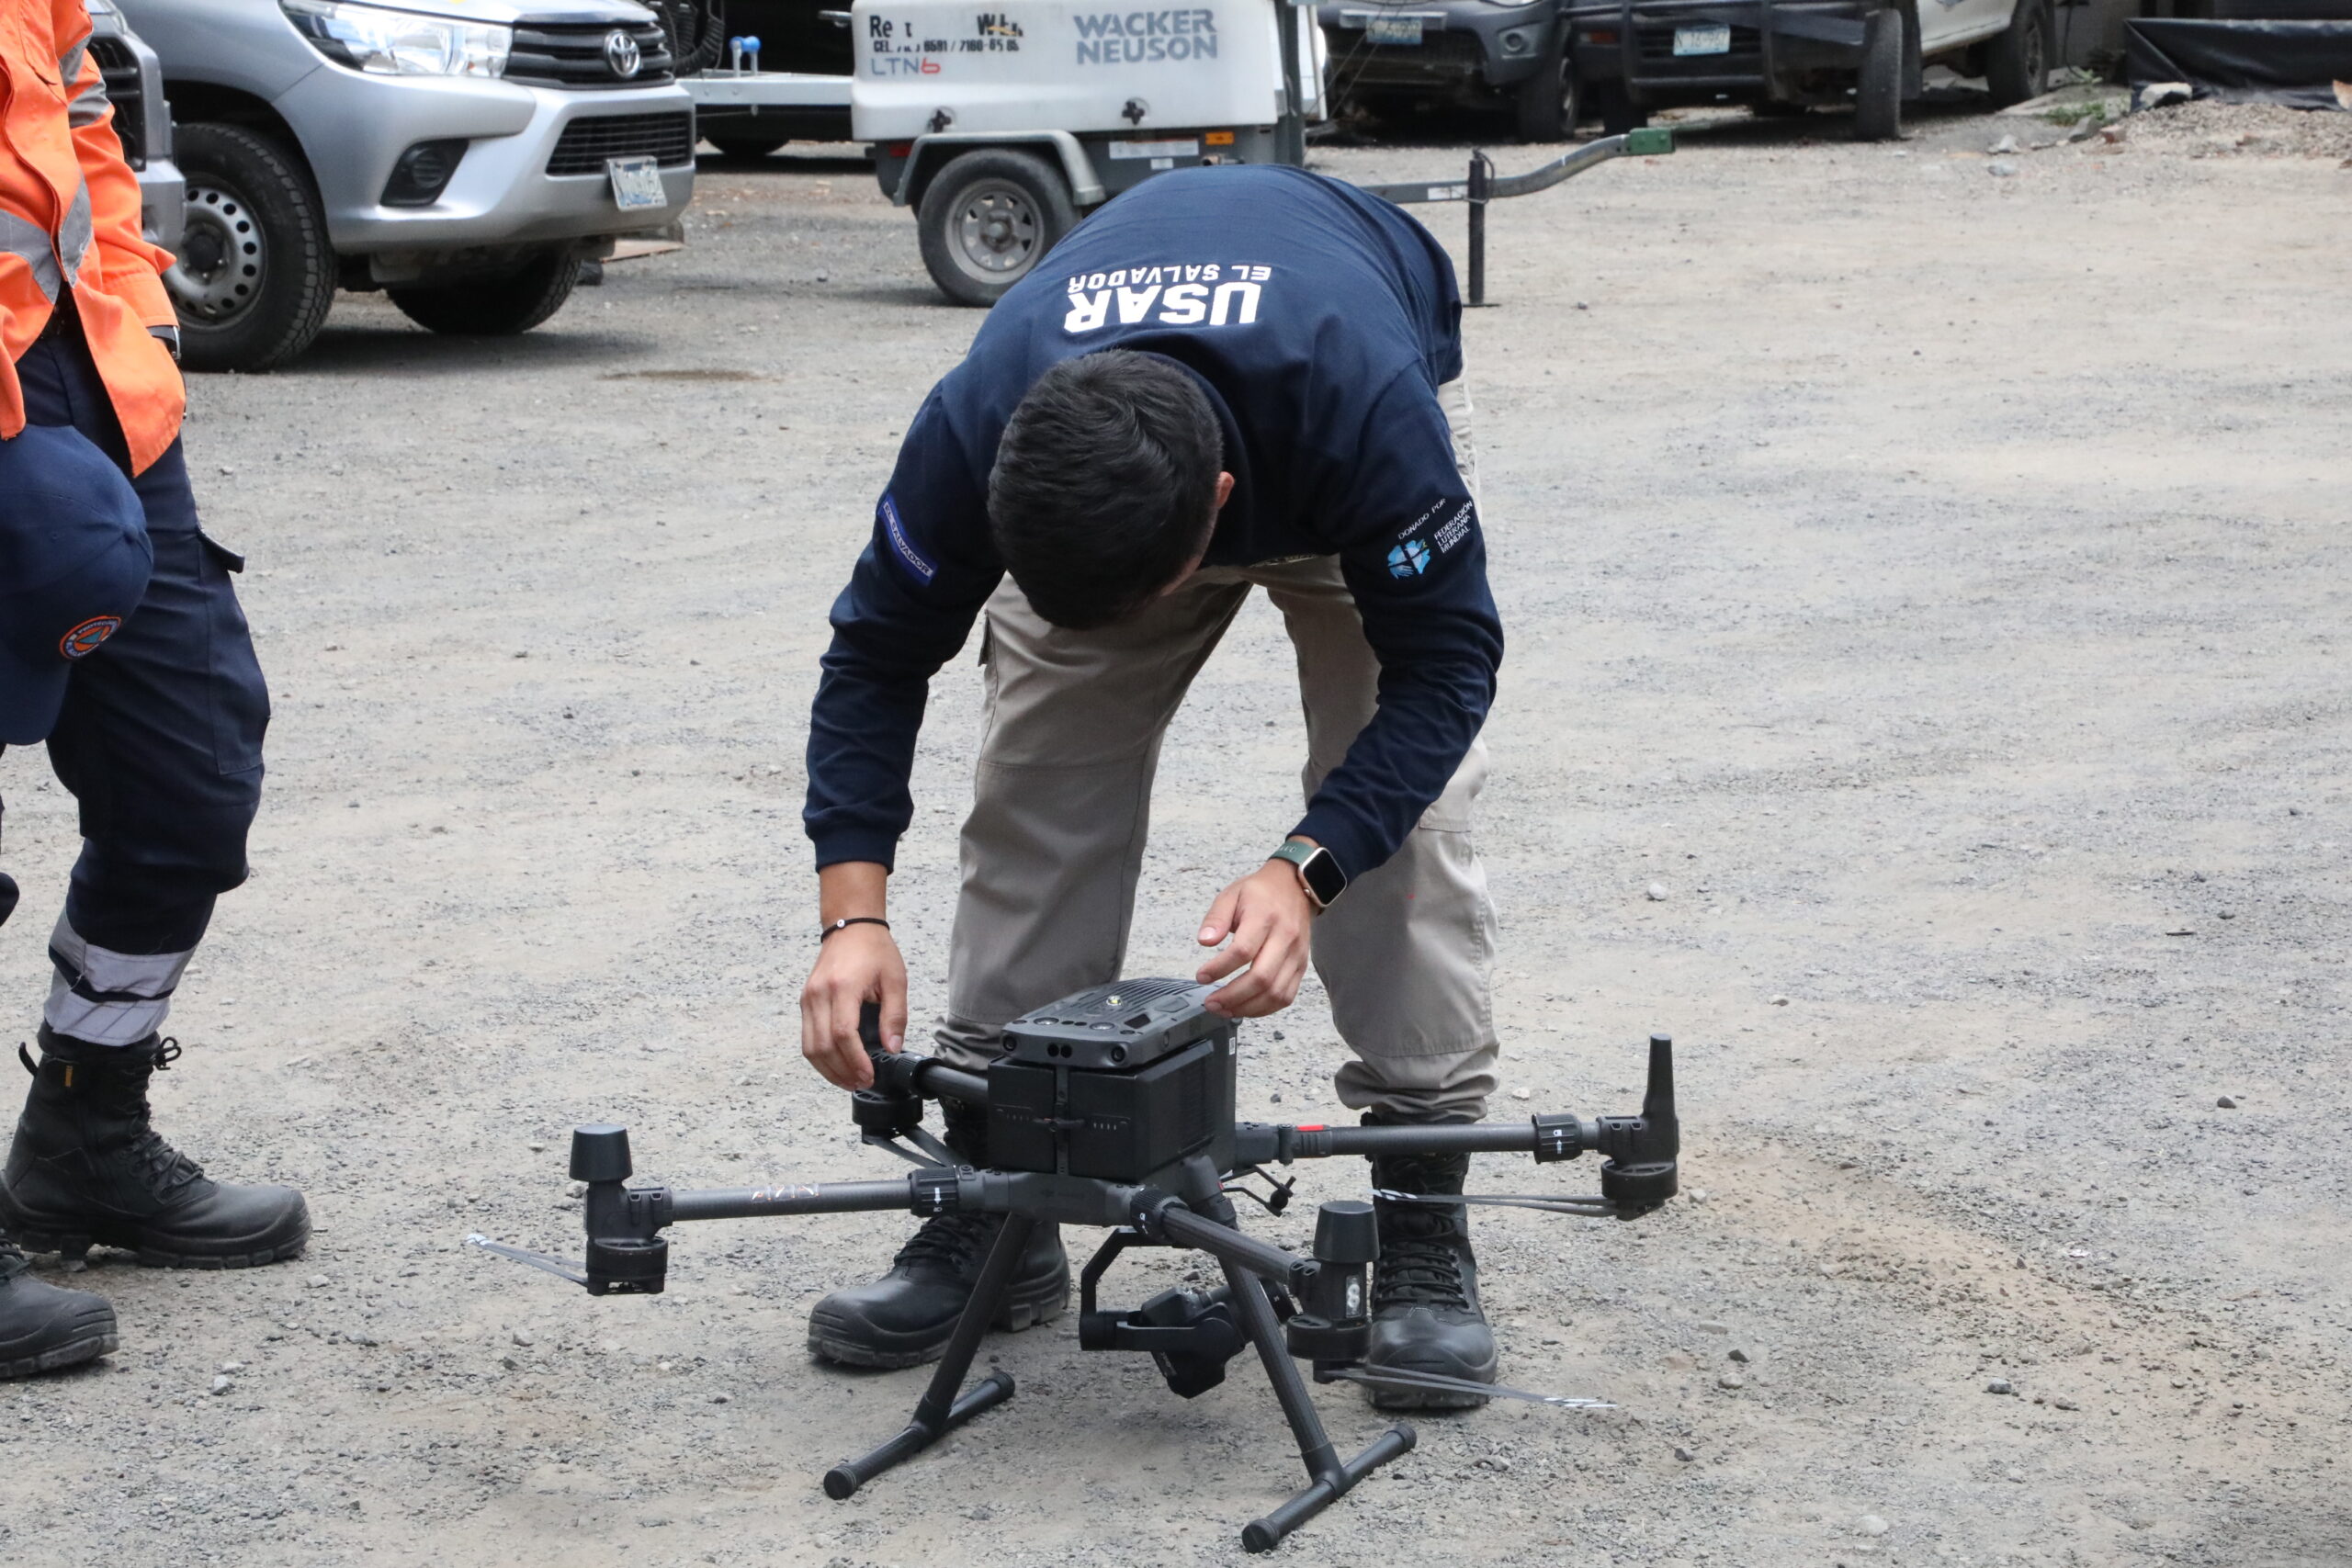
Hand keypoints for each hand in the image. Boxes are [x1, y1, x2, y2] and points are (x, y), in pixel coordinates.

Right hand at [800, 922, 907, 1090]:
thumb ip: (895, 1016)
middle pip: (822, 1046)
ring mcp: (808, 999)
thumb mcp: (895, 981)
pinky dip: (820, 1057)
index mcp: (843, 987)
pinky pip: (807, 1038)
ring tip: (849, 1080)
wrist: (850, 927)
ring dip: (828, 1070)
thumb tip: (892, 1048)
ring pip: (809, 1047)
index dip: (855, 1060)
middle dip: (841, 1071)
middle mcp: (819, 994)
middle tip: (861, 1083)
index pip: (843, 1034)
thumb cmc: (874, 950)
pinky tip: (836, 1066)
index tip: (869, 1075)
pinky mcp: (805, 1002)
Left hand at [1194, 857, 1315, 1018]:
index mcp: (1265, 917)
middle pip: (1261, 978)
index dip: (1219, 968)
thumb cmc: (1260, 893)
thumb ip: (1216, 918)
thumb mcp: (1231, 895)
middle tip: (1211, 1002)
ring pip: (1276, 993)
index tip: (1201, 976)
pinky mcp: (1301, 967)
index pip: (1243, 950)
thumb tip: (1204, 941)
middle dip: (1232, 997)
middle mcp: (1285, 938)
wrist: (1295, 888)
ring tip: (1224, 1010)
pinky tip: (1245, 1008)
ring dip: (1248, 1008)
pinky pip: (1286, 996)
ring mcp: (1296, 955)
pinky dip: (1265, 1009)